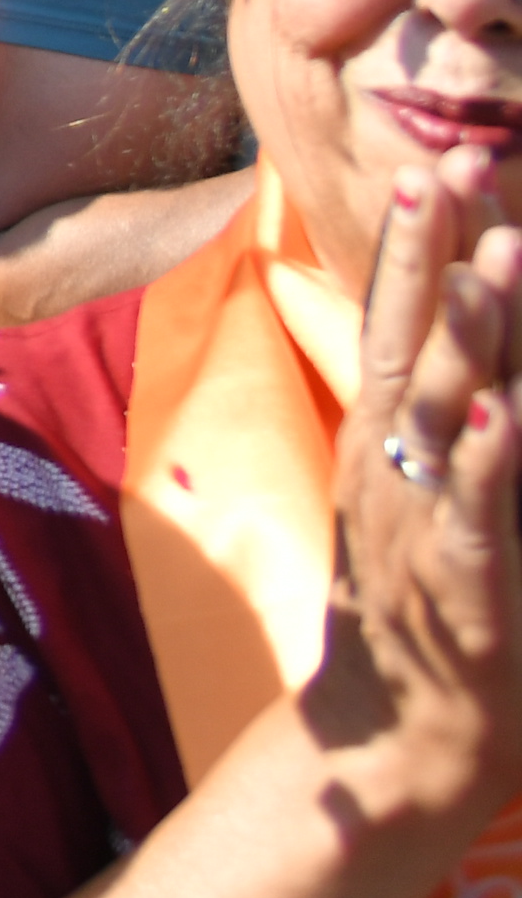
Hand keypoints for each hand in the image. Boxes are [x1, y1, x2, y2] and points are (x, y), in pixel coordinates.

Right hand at [309, 154, 521, 835]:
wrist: (405, 736)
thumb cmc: (433, 610)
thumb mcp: (428, 499)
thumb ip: (455, 423)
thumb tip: (483, 364)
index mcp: (393, 439)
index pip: (400, 319)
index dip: (420, 241)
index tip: (439, 161)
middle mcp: (396, 464)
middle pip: (412, 337)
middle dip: (433, 250)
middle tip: (450, 163)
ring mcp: (424, 518)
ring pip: (445, 408)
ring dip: (473, 330)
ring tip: (498, 259)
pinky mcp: (463, 582)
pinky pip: (476, 510)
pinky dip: (487, 458)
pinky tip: (504, 409)